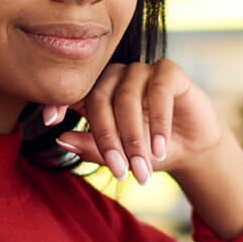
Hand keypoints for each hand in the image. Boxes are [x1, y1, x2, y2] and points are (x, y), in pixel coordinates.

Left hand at [46, 58, 223, 185]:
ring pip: (127, 98)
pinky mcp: (169, 70)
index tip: (50, 122)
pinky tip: (160, 147)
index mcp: (97, 93)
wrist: (193, 150)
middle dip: (108, 140)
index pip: (72, 94)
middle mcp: (115, 77)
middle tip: (120, 171)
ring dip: (135, 137)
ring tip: (144, 166)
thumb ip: (91, 148)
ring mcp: (141, 70)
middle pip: (99, 100)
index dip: (58, 103)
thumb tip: (61, 138)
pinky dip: (159, 122)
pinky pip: (158, 92)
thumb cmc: (150, 152)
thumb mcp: (120, 157)